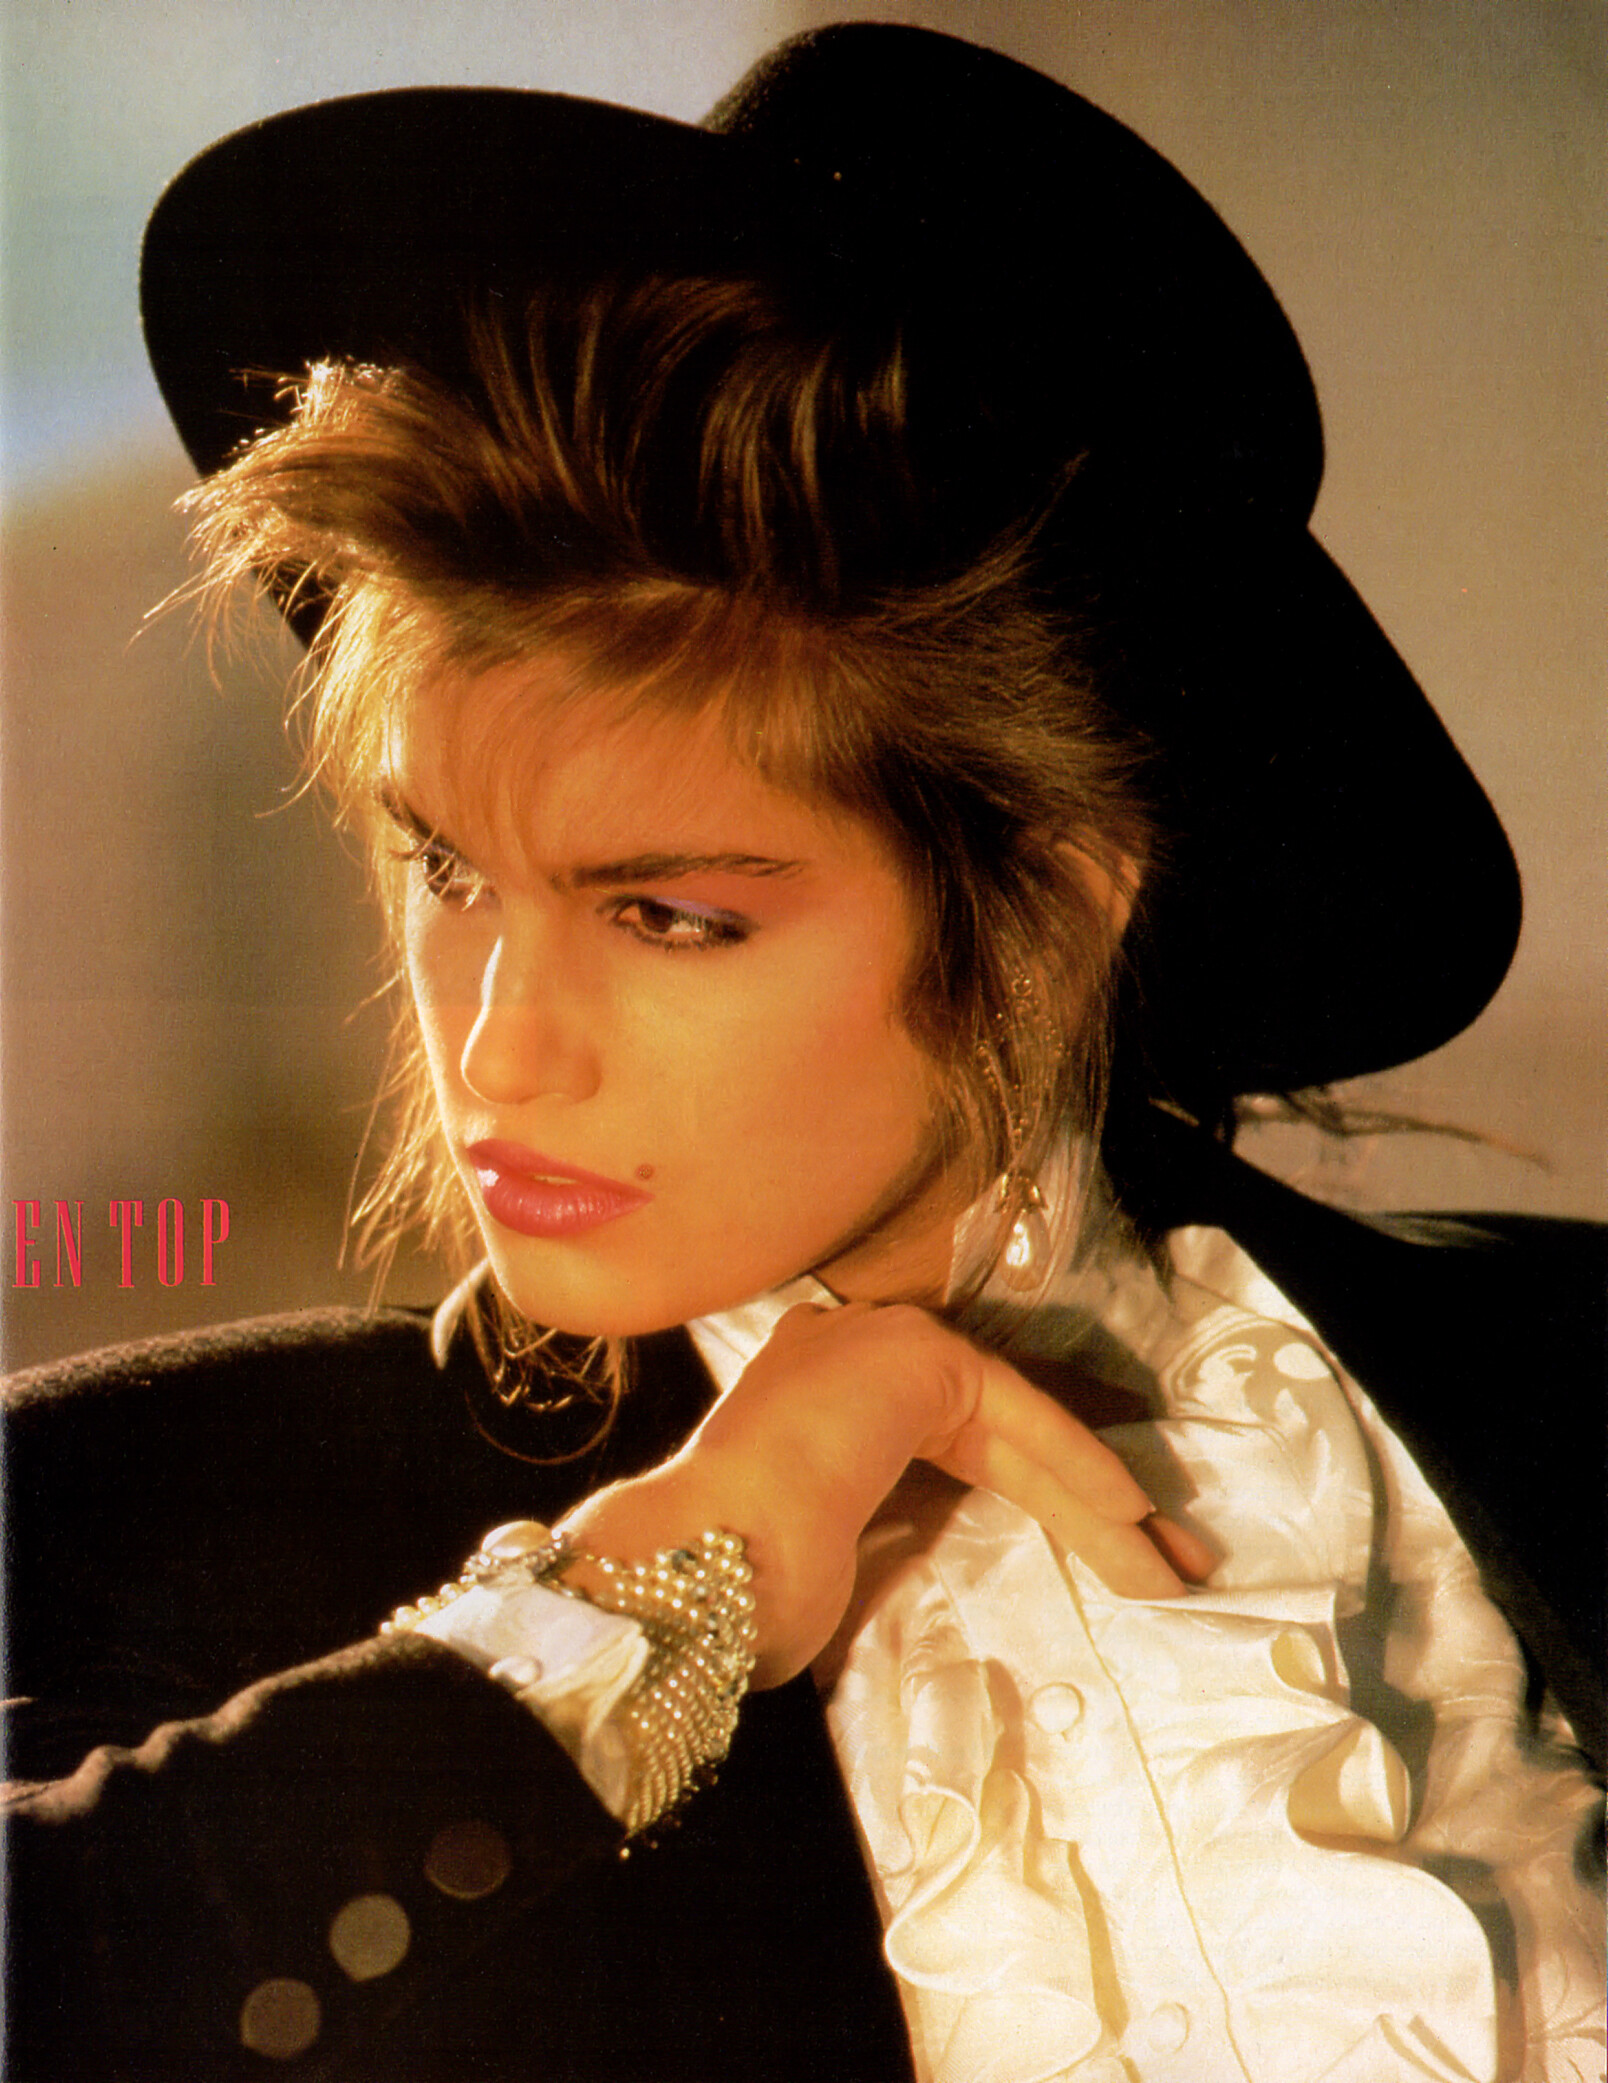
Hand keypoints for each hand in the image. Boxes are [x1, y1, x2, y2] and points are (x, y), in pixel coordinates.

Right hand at [561, 1302, 1212, 1686]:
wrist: (697, 1572)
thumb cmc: (734, 1594)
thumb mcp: (820, 1562)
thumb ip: (873, 1536)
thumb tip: (917, 1562)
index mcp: (809, 1406)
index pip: (948, 1444)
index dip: (1034, 1500)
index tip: (1100, 1559)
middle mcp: (838, 1356)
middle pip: (993, 1436)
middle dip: (1084, 1507)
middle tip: (1160, 1567)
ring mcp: (870, 1344)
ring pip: (1012, 1424)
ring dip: (1097, 1500)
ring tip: (1166, 1566)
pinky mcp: (909, 1355)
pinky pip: (1016, 1411)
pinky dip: (1077, 1464)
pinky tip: (1128, 1518)